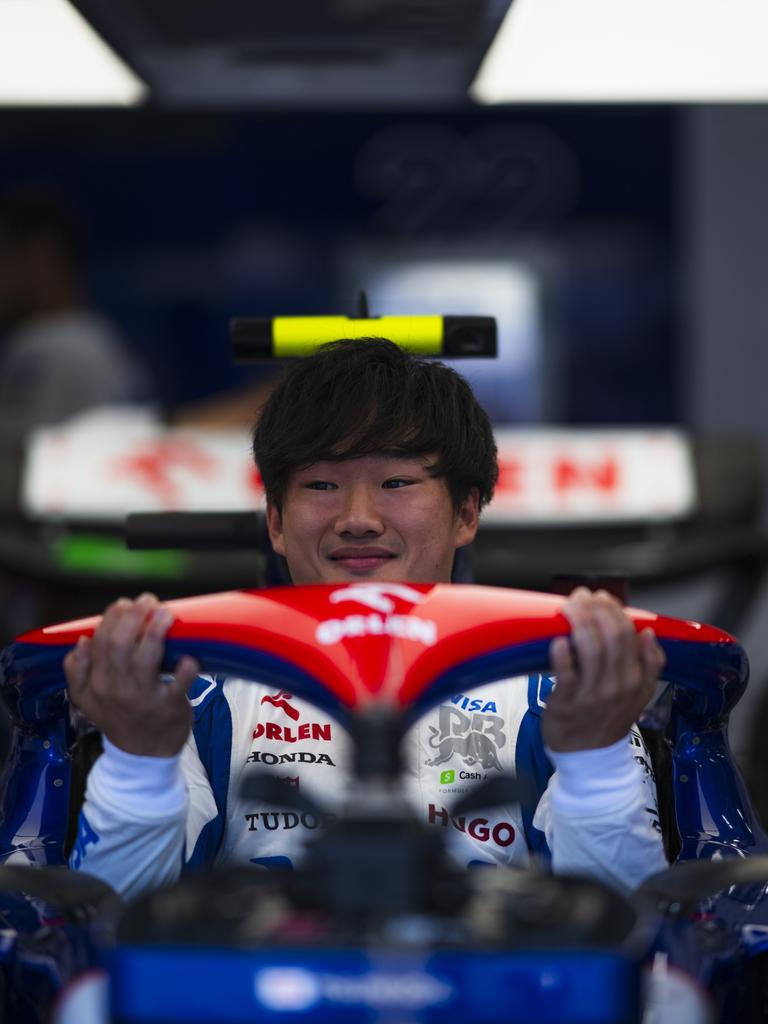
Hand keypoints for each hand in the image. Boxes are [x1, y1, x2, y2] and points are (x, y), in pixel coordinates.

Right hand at [64, 592, 199, 756]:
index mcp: (97, 683)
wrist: (142, 757)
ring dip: (157, 631)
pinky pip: (177, 687)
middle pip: (120, 643)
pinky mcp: (169, 708)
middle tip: (148, 600)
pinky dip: (185, 671)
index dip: (113, 616)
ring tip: (166, 613)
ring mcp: (143, 699)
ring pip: (146, 658)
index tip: (126, 603)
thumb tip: (81, 642)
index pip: (100, 640)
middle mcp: (117, 689)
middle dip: (134, 615)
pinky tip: (189, 658)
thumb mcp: (87, 701)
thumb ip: (77, 672)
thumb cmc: (121, 718)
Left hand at [543, 587, 664, 752]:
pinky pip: (566, 675)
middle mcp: (618, 686)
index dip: (614, 609)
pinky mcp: (567, 704)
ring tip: (569, 606)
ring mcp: (592, 695)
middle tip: (581, 596)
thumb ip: (650, 666)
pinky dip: (562, 654)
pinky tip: (558, 639)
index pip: (630, 634)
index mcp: (636, 680)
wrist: (589, 758)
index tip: (600, 597)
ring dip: (579, 621)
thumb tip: (649, 634)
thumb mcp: (639, 696)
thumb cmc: (607, 719)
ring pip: (591, 649)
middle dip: (596, 609)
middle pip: (612, 636)